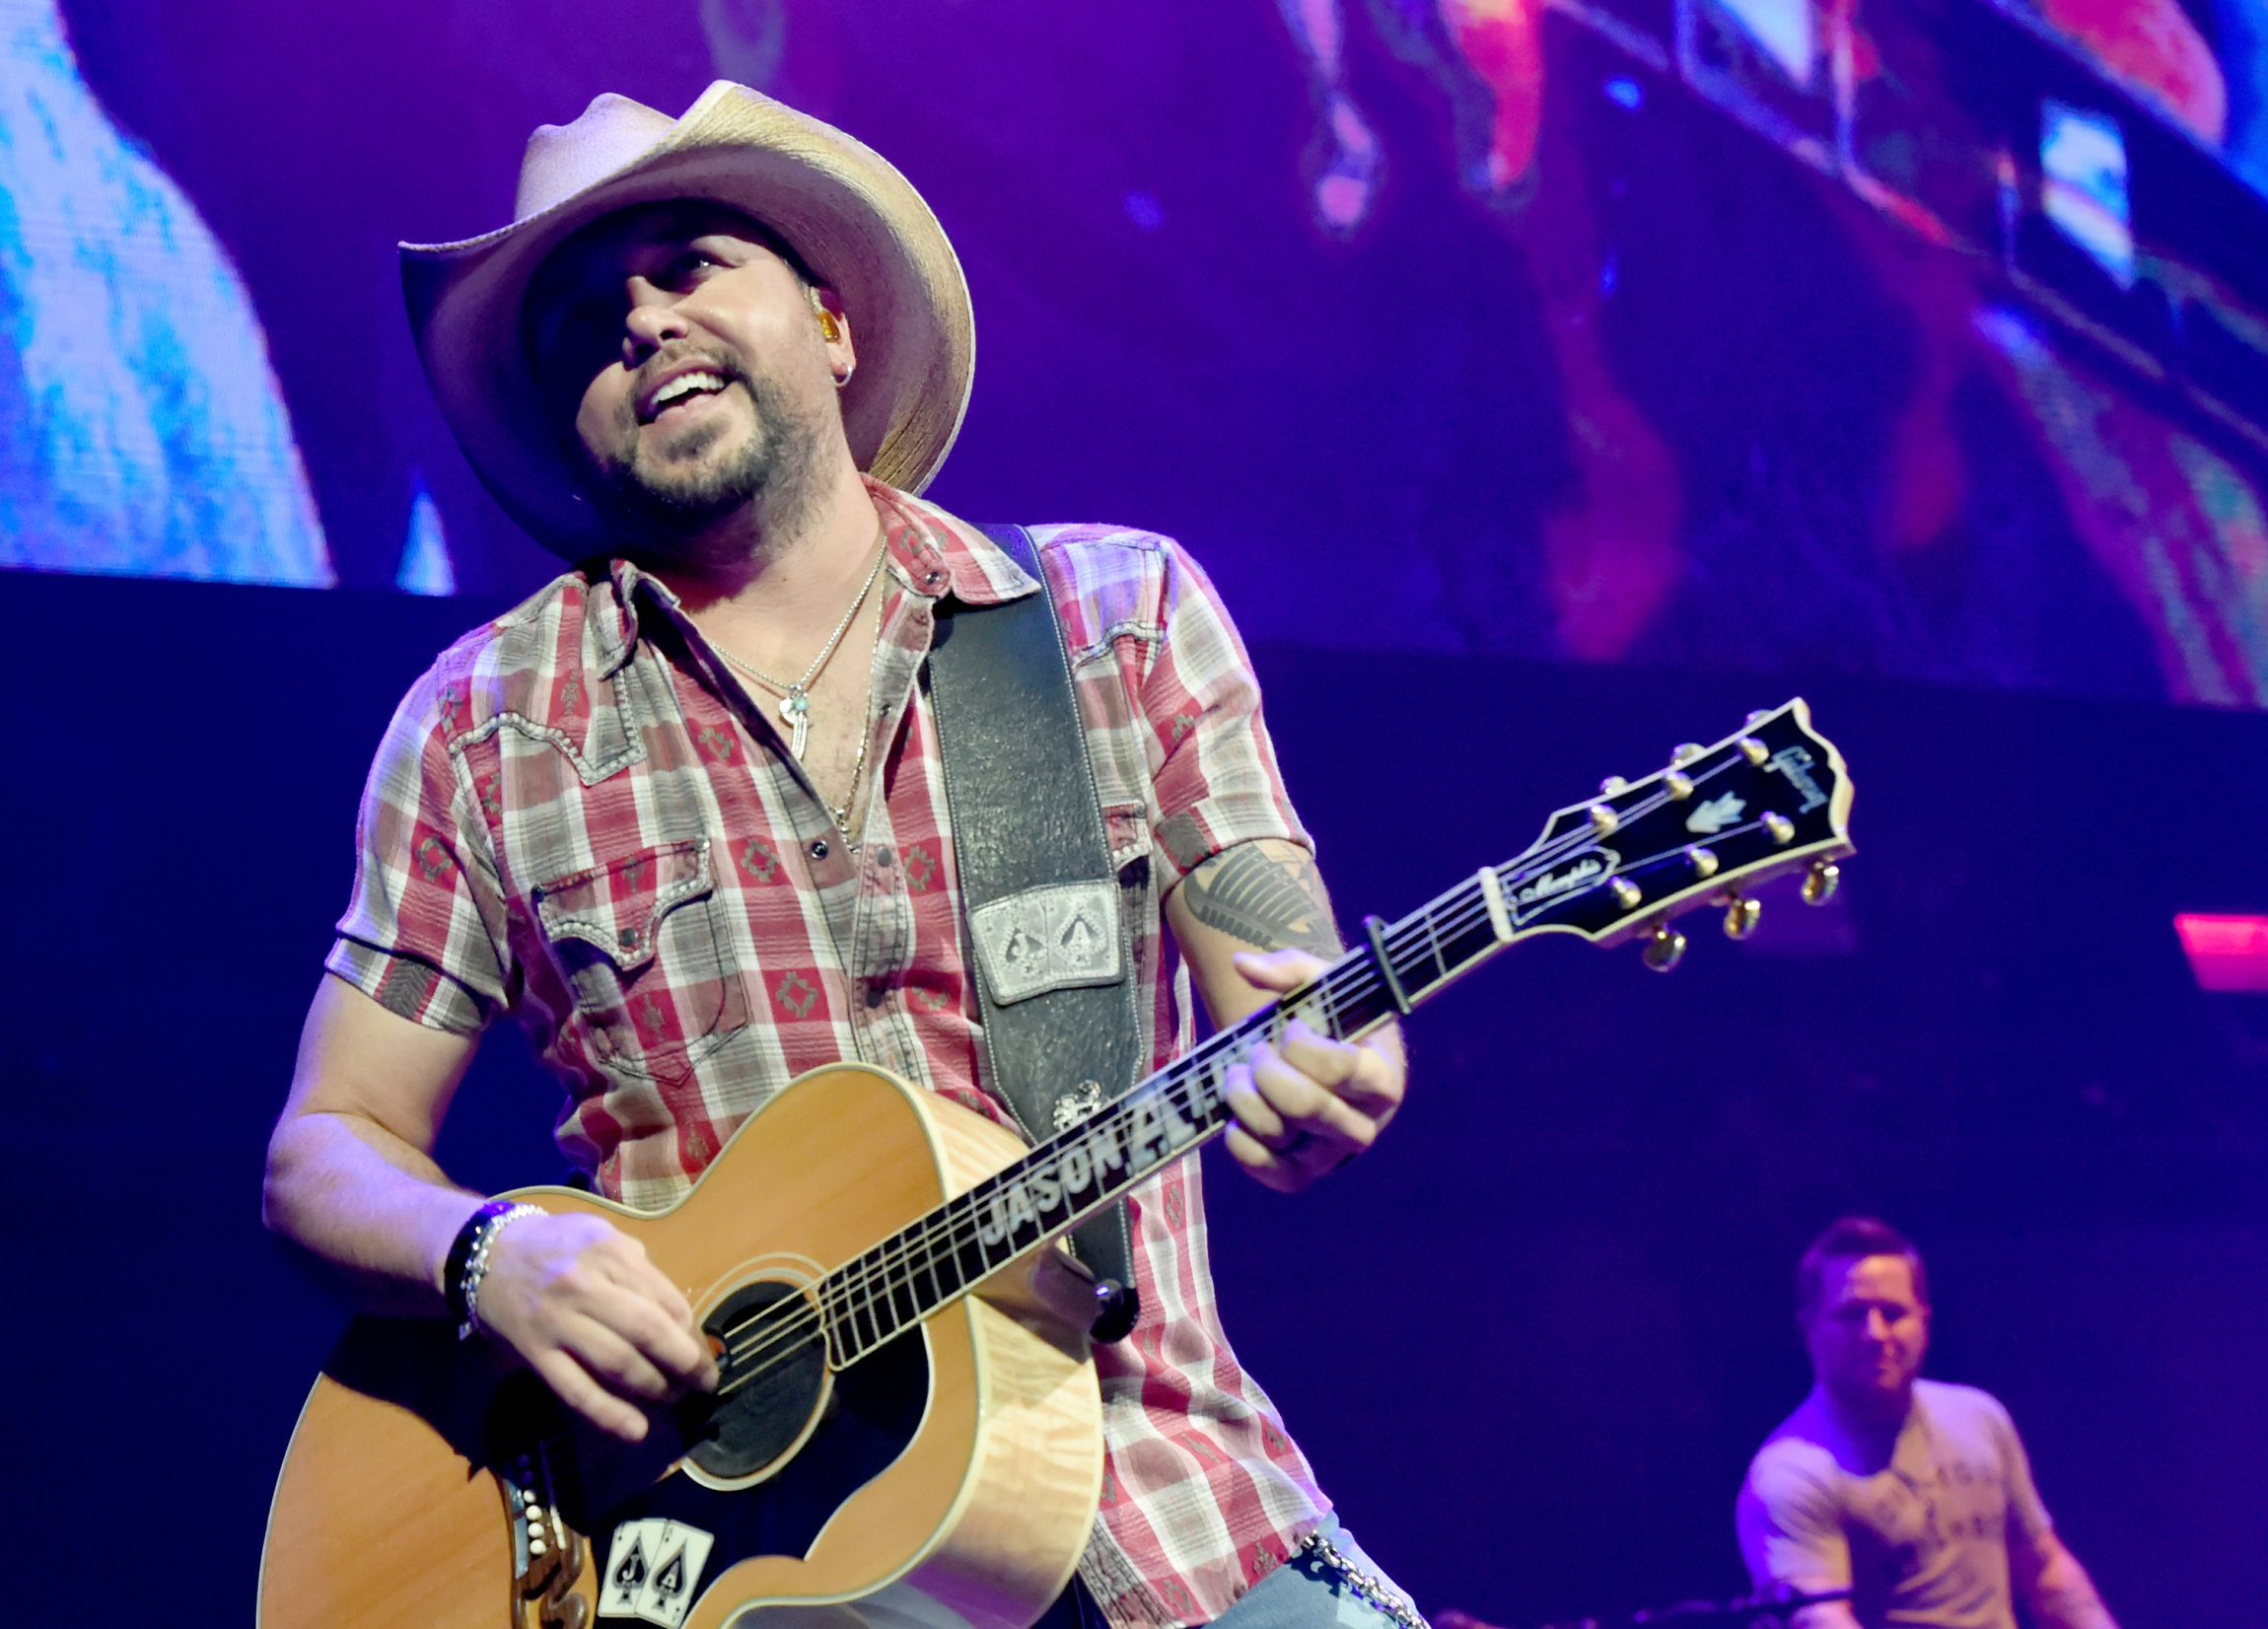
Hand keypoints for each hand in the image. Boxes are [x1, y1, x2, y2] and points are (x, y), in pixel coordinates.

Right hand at [467, 1211, 719, 1441]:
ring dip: (655, 1388)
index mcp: (609, 1252)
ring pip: (618, 1363)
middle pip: (649, 1331)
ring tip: (674, 1399)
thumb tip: (678, 1314)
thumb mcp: (600, 1235)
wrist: (486, 1254)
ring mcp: (558, 1322)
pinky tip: (637, 1430)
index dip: (692, 1332)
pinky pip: (576, 1390)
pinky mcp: (536, 1353)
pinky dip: (609, 1414)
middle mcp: (586, 1286)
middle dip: (686, 1363)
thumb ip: (637, 1267)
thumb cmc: (556, 1246)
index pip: (666, 1299)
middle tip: (704, 1384)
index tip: (703, 1352)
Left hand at [1220, 948, 1405, 1192]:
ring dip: (1244, 1099)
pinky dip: (1244, 1149)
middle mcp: (1365, 1123)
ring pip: (1282, 1136)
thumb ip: (1286, 967)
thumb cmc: (1328, 1017)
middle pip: (1307, 1106)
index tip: (1292, 1027)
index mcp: (1383, 1076)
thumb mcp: (1318, 982)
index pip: (1341, 1069)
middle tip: (1256, 1051)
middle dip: (1267, 1071)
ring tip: (1237, 1074)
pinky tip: (1233, 1120)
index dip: (1303, 1046)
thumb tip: (1242, 964)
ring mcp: (1333, 1154)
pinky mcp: (1302, 1174)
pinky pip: (1274, 1176)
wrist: (1319, 1058)